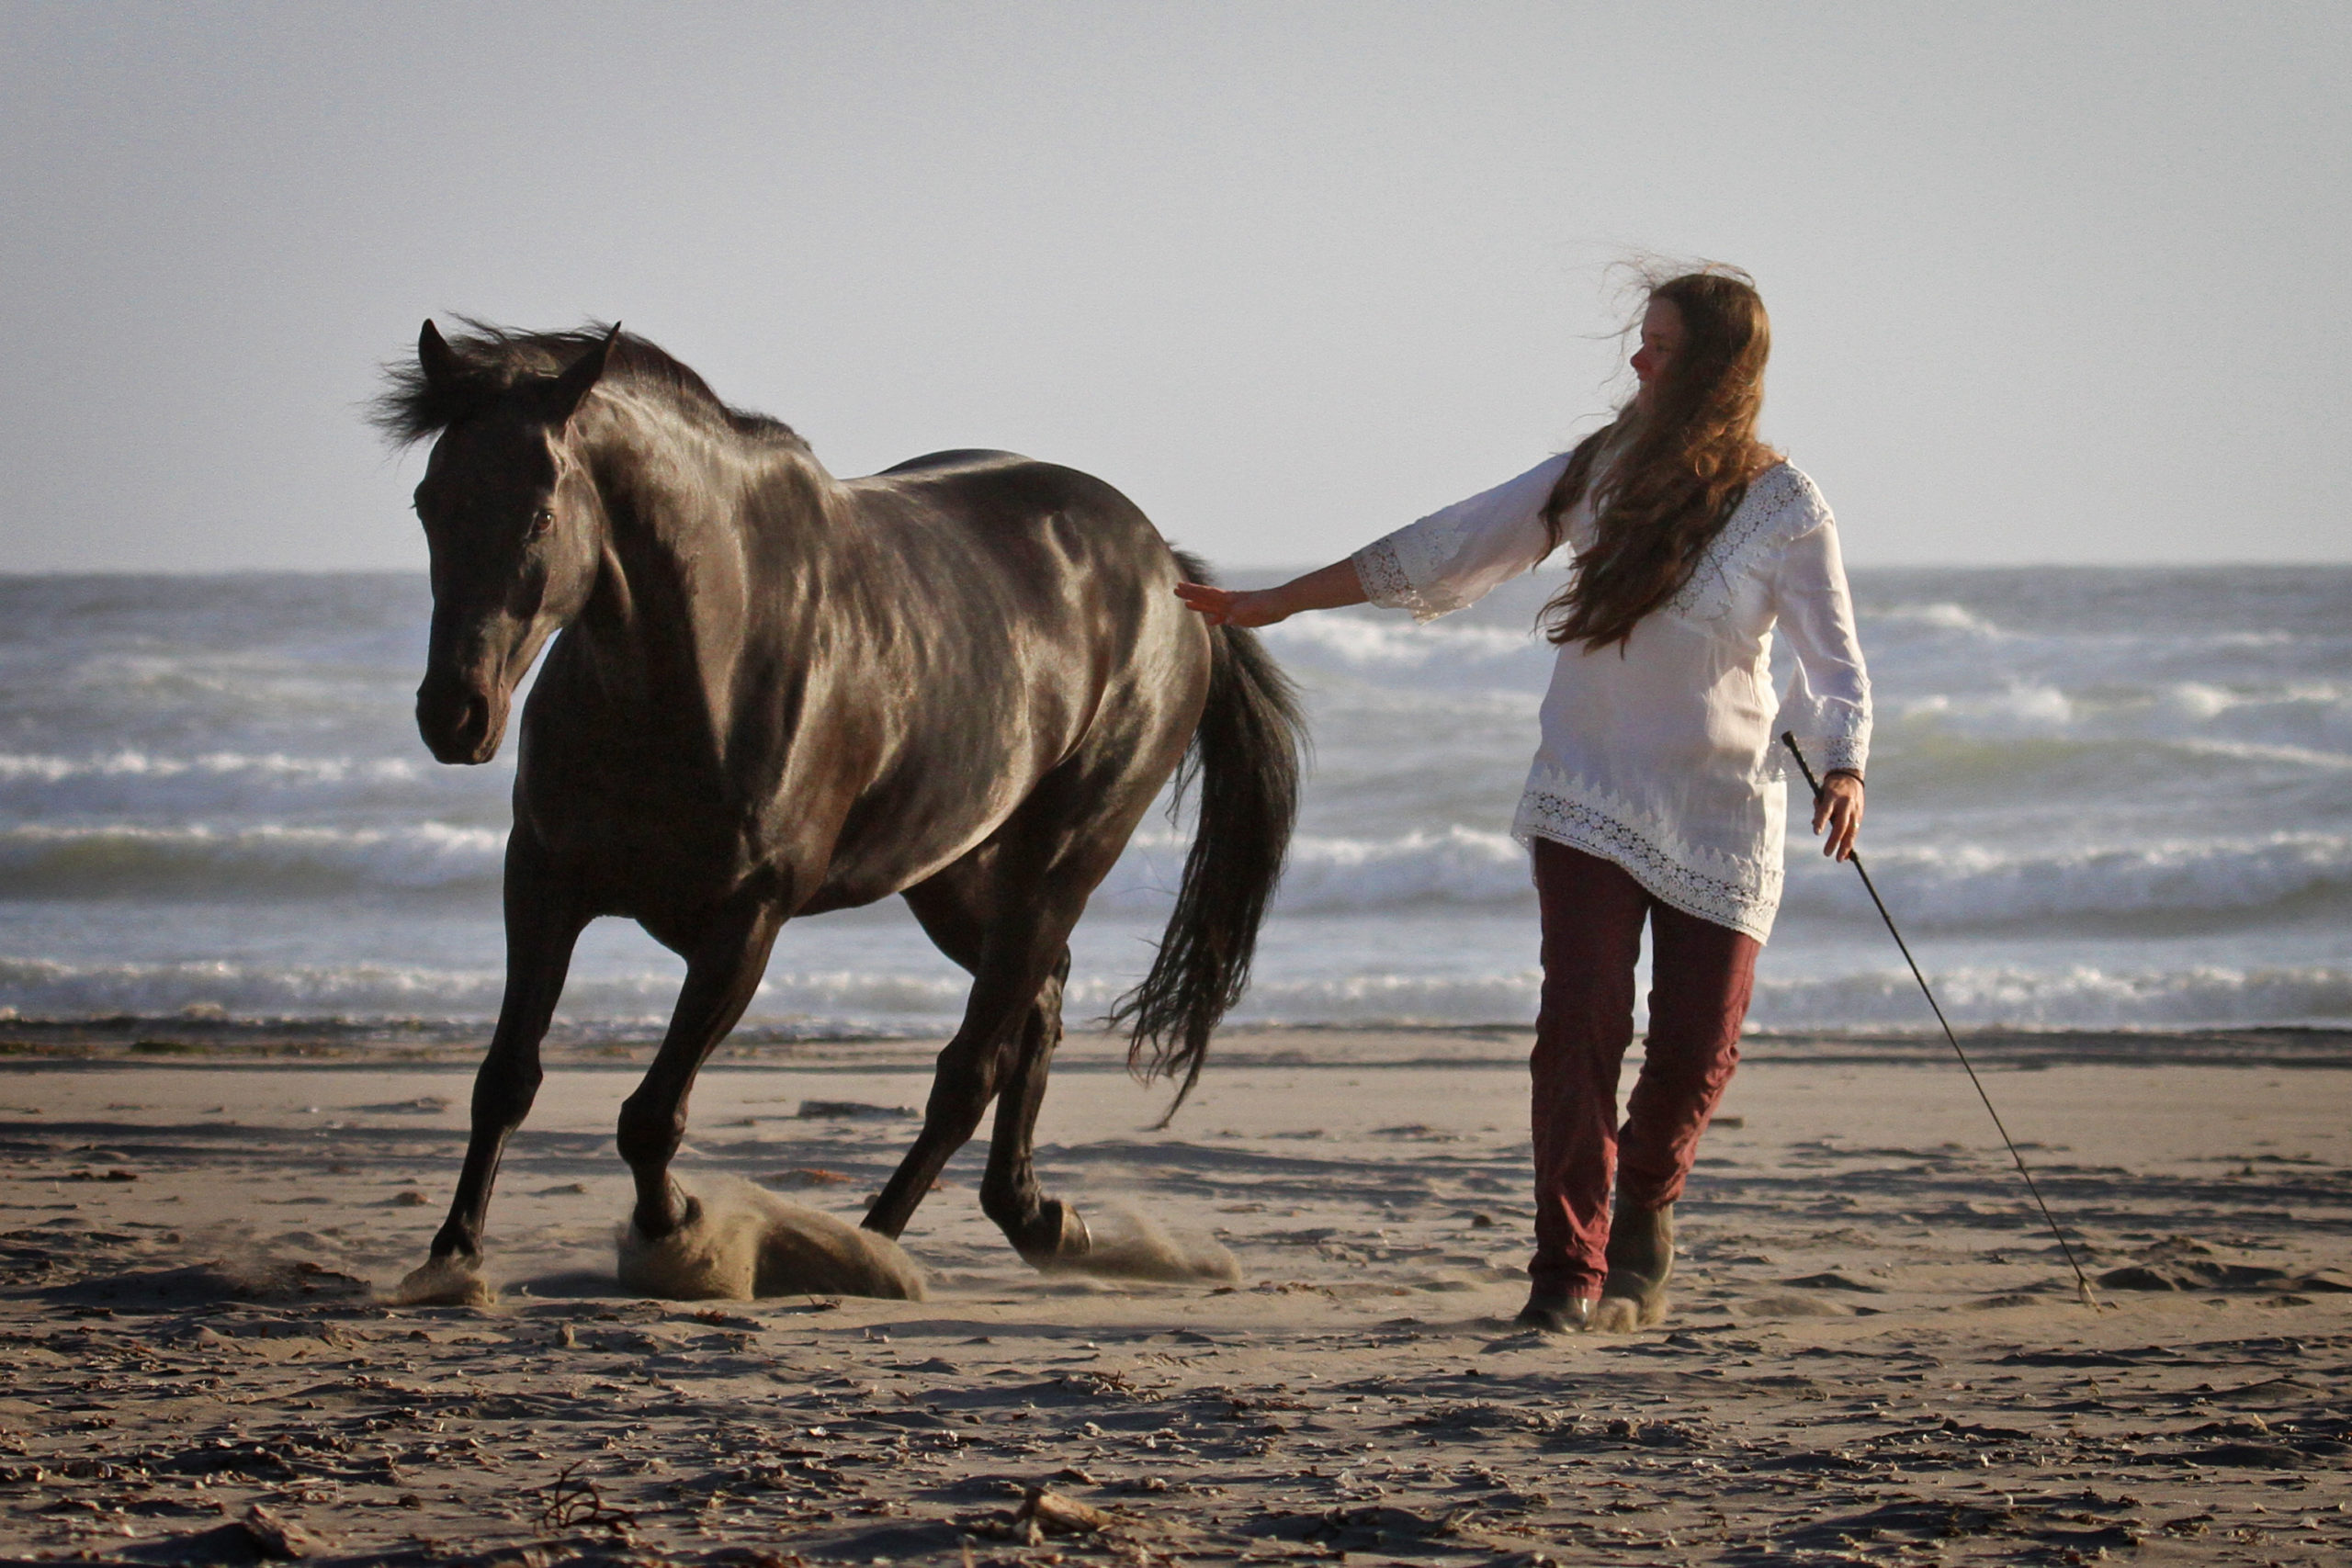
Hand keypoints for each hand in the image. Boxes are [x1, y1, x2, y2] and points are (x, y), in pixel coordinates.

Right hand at [1175, 581, 1292, 627]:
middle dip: (1191, 594)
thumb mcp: (1256, 609)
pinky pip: (1224, 617)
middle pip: (1206, 598)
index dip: (1193, 591)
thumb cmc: (1269, 604)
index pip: (1208, 594)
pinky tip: (1210, 621)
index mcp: (1231, 599)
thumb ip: (1241, 613)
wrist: (1282, 603)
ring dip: (1200, 606)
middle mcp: (1229, 603)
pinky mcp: (1241, 616)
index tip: (1179, 587)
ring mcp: (1234, 609)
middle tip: (1175, 589)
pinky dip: (1215, 619)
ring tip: (1187, 604)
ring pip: (1213, 607)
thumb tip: (1227, 620)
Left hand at [1812, 771, 1863, 860]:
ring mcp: (1855, 809)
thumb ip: (1818, 807)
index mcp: (1833, 795)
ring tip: (1840, 858)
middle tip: (1826, 853)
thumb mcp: (1821, 792)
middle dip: (1834, 840)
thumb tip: (1814, 825)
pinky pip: (1855, 830)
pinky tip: (1846, 853)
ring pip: (1851, 830)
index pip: (1826, 810)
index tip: (1816, 832)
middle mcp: (1845, 803)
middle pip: (1841, 825)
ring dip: (1846, 846)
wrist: (1850, 776)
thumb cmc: (1831, 787)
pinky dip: (1850, 841)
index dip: (1821, 821)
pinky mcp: (1860, 814)